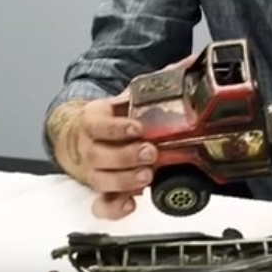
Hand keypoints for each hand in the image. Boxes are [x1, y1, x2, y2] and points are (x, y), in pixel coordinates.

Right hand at [48, 92, 154, 219]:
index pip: (99, 124)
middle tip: (150, 153)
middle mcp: (89, 147)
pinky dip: (114, 208)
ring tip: (146, 176)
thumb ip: (153, 84)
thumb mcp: (125, 98)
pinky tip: (131, 204)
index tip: (137, 127)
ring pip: (101, 180)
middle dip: (125, 156)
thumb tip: (190, 64)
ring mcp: (93, 171)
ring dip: (124, 180)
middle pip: (99, 155)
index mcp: (93, 120)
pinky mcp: (100, 190)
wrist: (81, 136)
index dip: (117, 127)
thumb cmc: (112, 117)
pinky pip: (101, 204)